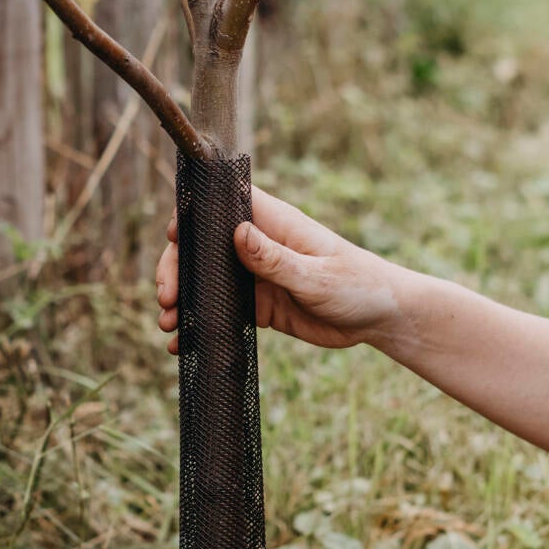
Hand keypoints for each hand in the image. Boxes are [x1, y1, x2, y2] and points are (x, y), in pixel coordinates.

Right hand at [155, 186, 402, 355]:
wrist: (380, 318)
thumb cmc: (358, 284)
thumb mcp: (317, 275)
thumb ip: (276, 259)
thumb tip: (238, 232)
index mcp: (273, 223)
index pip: (222, 203)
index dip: (192, 213)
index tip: (173, 237)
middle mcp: (259, 245)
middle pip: (202, 246)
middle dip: (177, 269)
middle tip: (168, 299)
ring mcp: (256, 275)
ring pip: (206, 281)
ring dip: (184, 300)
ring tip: (169, 325)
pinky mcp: (259, 304)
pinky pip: (221, 312)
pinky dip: (200, 326)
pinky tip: (183, 344)